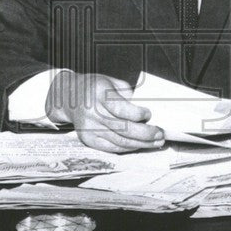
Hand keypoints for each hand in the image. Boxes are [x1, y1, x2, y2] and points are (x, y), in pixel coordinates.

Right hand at [45, 71, 163, 152]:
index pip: (119, 108)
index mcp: (98, 93)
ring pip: (119, 141)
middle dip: (145, 133)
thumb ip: (128, 94)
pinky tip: (141, 145)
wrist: (68, 97)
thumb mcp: (111, 82)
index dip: (136, 114)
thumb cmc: (95, 87)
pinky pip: (112, 148)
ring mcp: (89, 128)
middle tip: (161, 134)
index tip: (149, 113)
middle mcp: (92, 112)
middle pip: (122, 128)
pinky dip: (129, 148)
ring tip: (156, 142)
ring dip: (141, 144)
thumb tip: (149, 111)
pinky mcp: (88, 140)